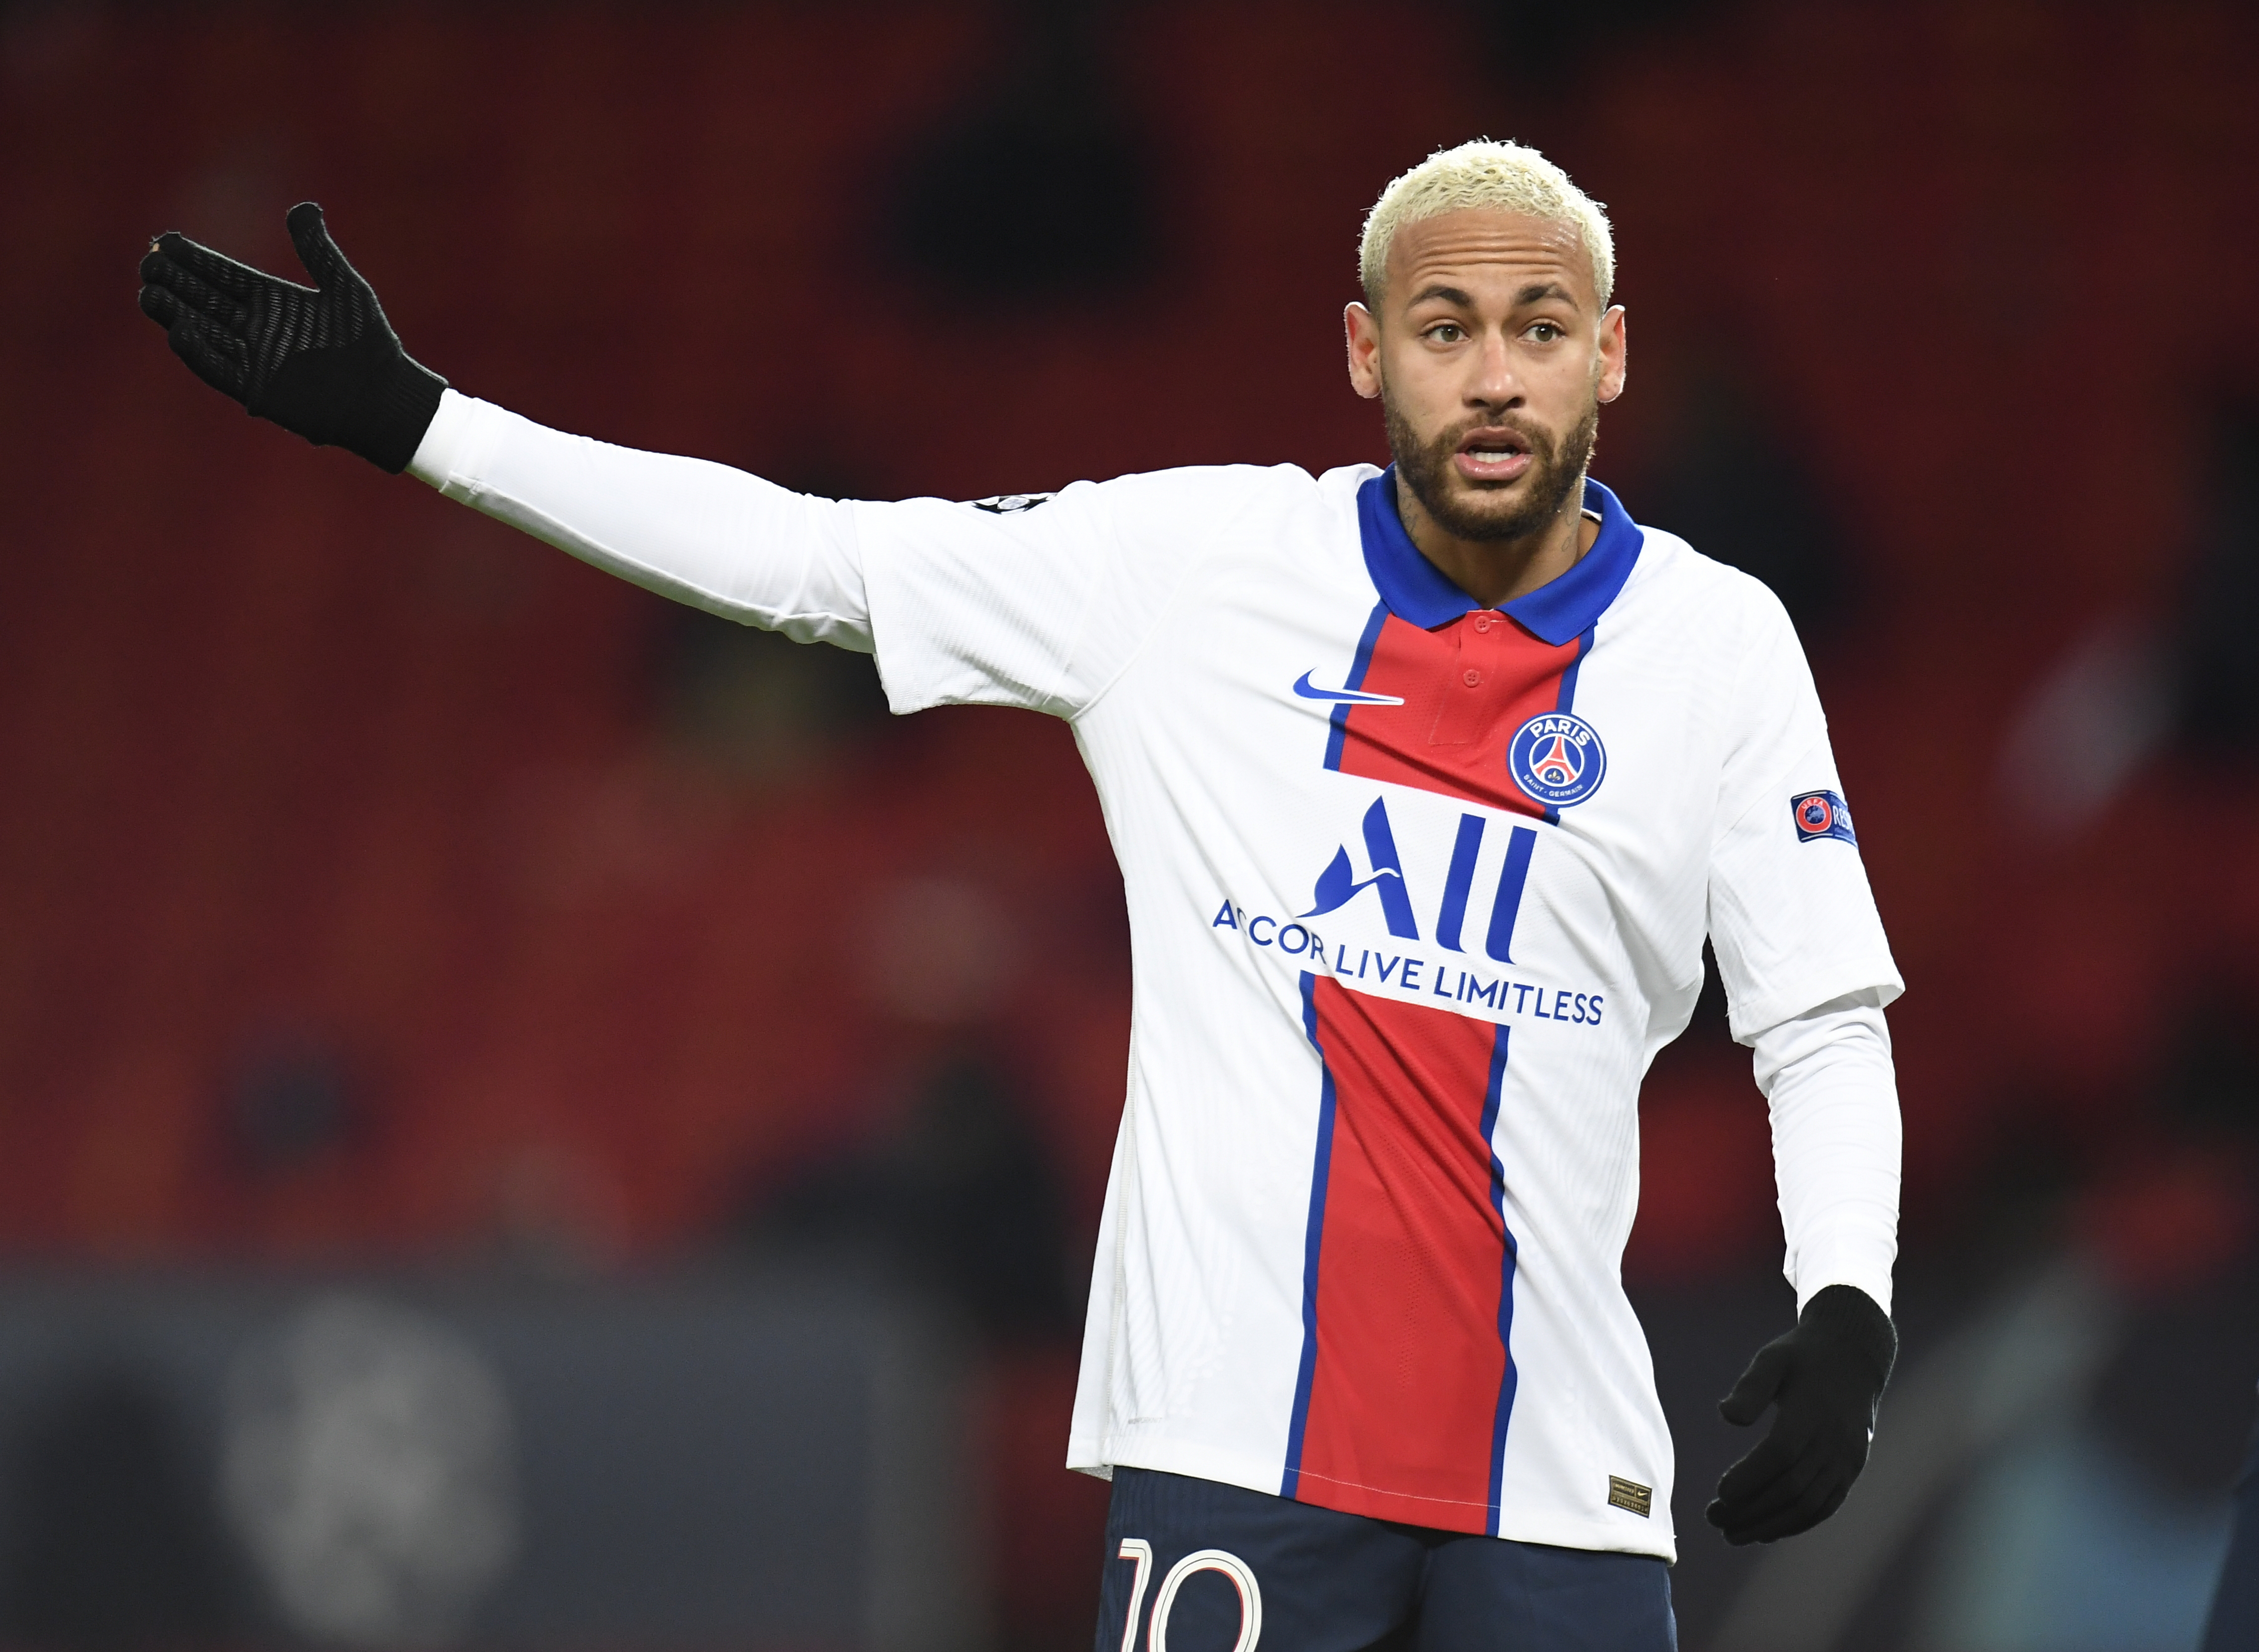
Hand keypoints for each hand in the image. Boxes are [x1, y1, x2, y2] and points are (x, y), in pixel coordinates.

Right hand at [137, 202, 444, 472]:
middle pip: (204, 301)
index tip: (166, 241)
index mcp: (272, 301)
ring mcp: (253, 359)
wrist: (383, 396)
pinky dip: (197, 351)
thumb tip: (304, 208)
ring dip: (175, 314)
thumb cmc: (369, 343)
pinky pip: (217, 369)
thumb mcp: (345, 289)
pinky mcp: (255, 389)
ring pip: (202, 332)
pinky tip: (179, 330)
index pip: (223, 276)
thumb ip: (318, 251)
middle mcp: (256, 328)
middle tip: (149, 262)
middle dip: (175, 282)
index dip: (194, 260)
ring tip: (149, 292)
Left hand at [1705, 1283, 1895, 1544]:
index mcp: (1813, 1412)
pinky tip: (1766, 1533)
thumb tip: (1726, 1416)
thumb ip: (1750, 1386)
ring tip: (1731, 1534)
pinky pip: (1826, 1505)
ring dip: (1770, 1525)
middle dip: (1751, 1510)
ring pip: (1809, 1505)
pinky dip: (1796, 1523)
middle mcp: (1834, 1441)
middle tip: (1713, 1519)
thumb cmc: (1802, 1356)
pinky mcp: (1851, 1469)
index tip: (1719, 1493)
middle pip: (1792, 1487)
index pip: (1781, 1454)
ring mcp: (1847, 1459)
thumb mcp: (1773, 1358)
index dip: (1750, 1477)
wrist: (1854, 1356)